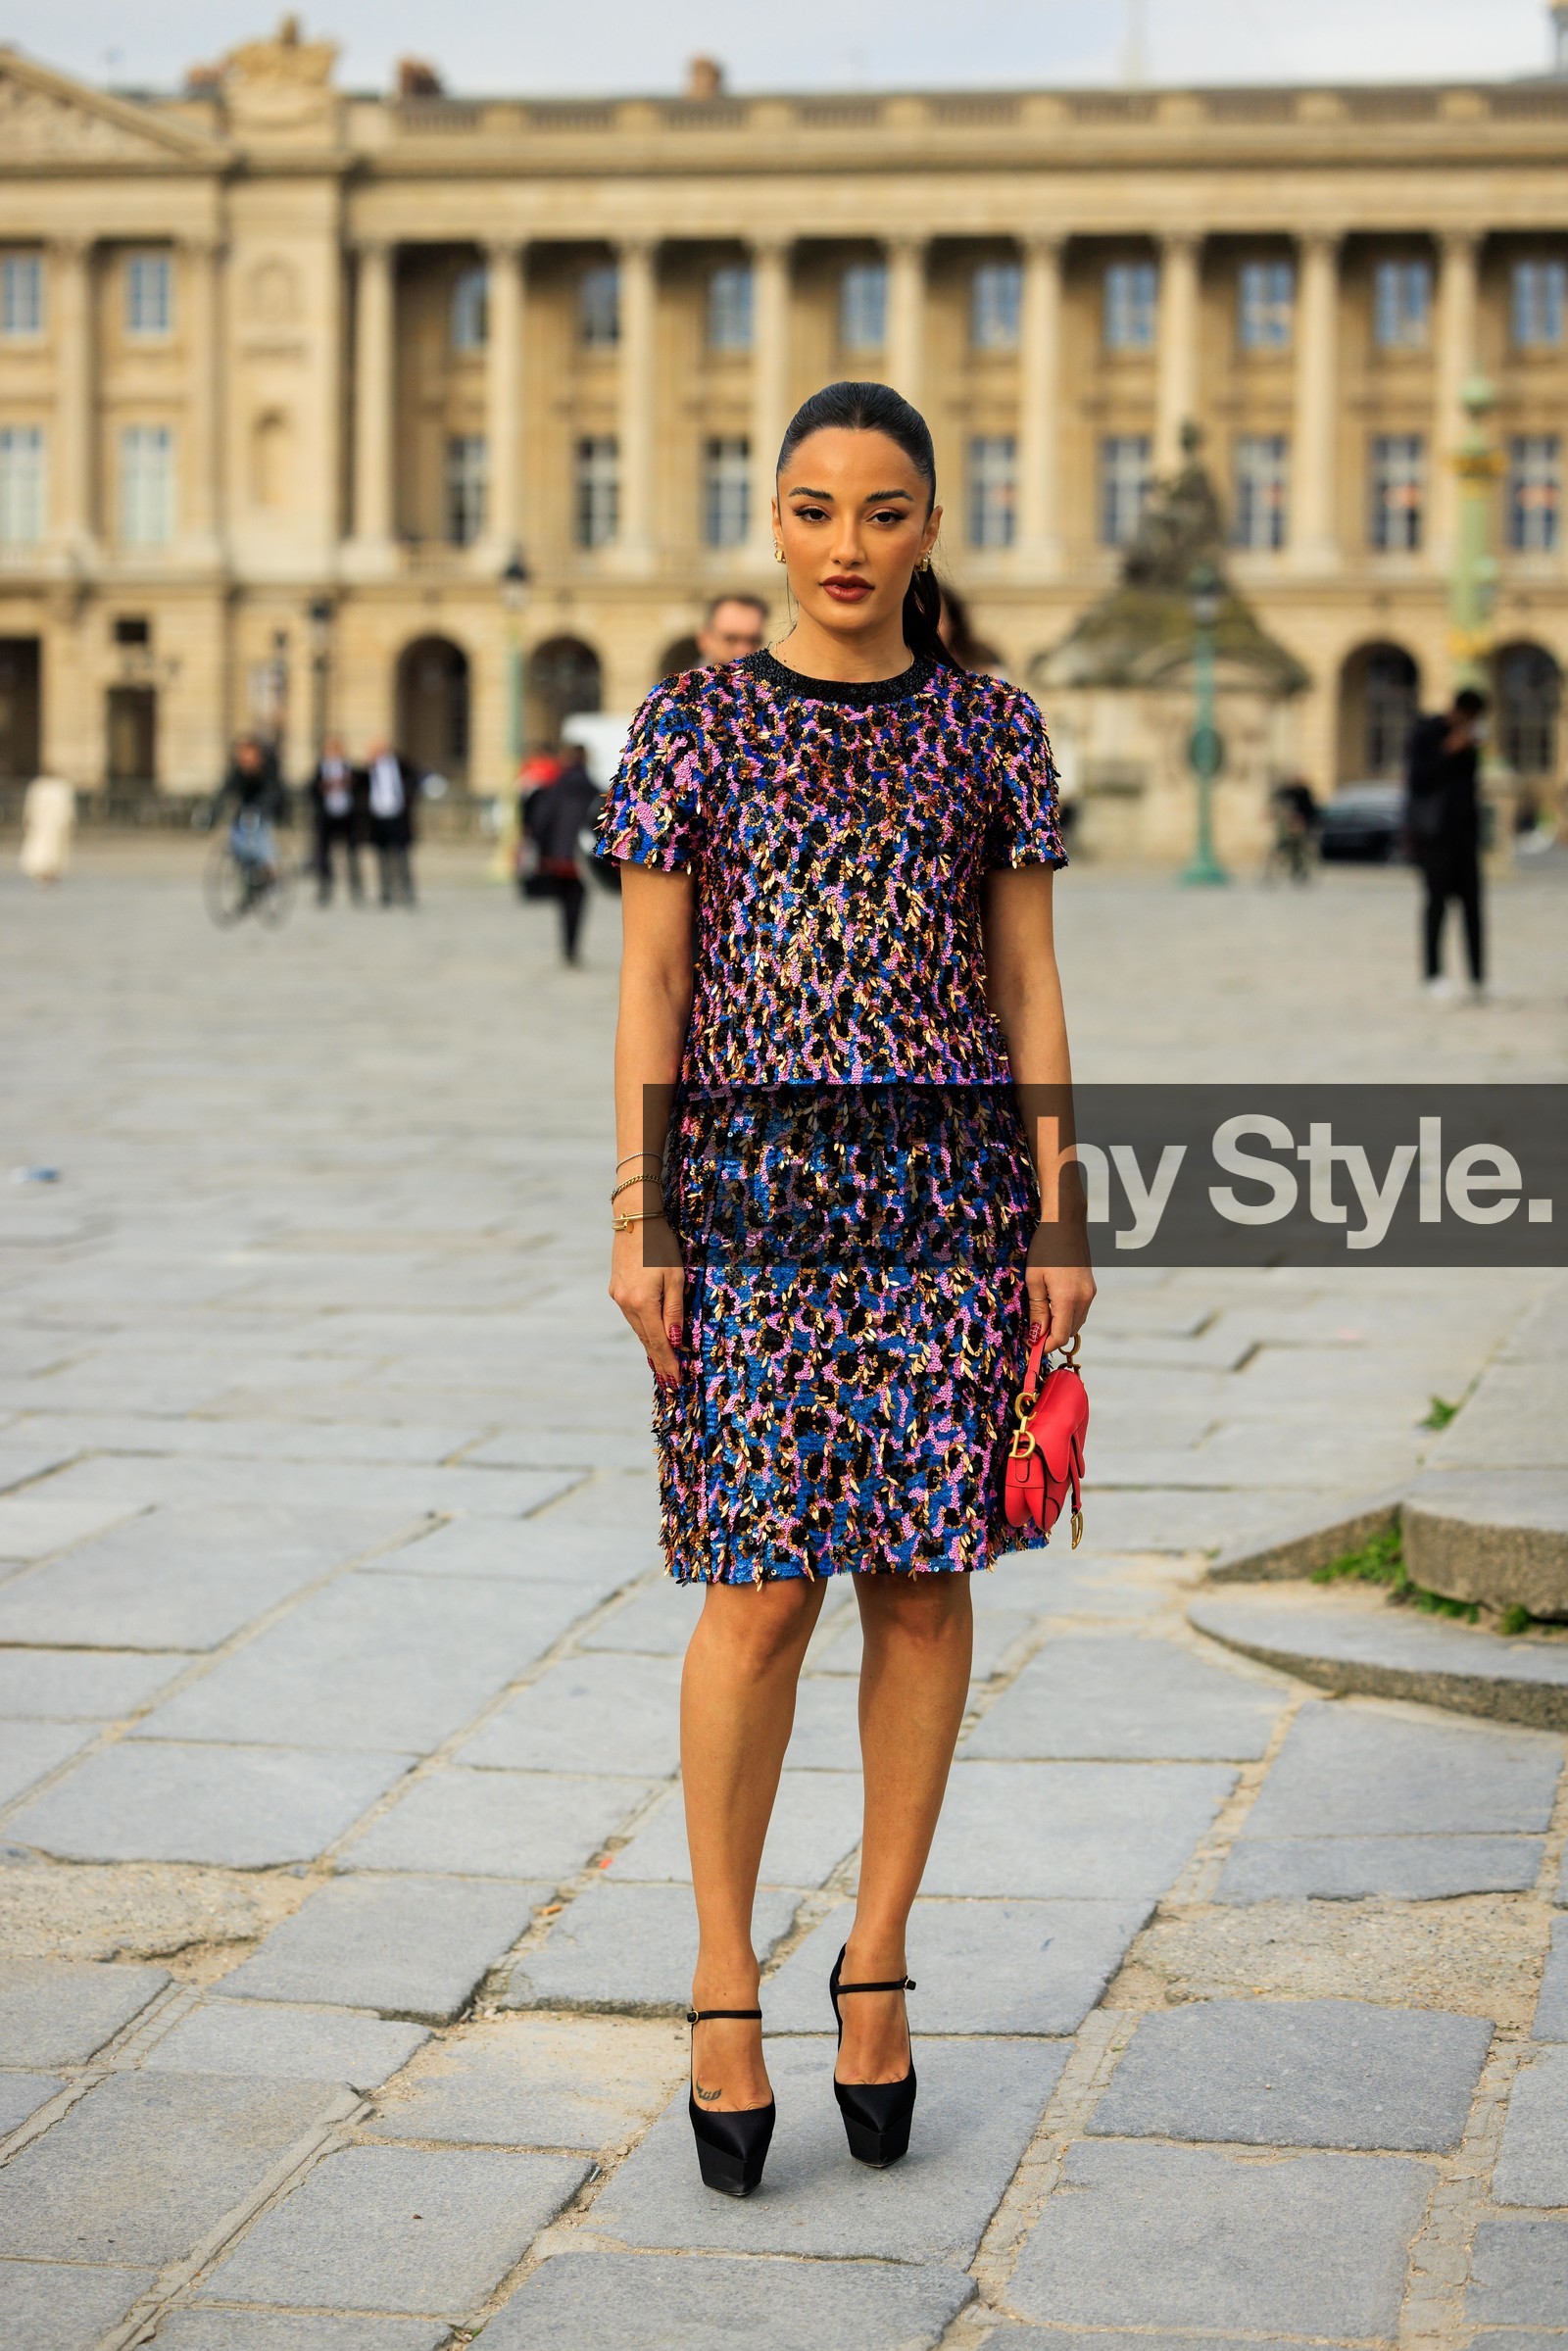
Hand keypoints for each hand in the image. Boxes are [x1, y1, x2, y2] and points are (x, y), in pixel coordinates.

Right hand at [610, 1217, 685, 1386]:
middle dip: (660, 1360)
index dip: (668, 1362)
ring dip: (651, 1346)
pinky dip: (644, 1328)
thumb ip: (674, 1311)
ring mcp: (617, 1297)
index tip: (676, 1381)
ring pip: (638, 1328)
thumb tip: (674, 1341)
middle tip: (671, 1382)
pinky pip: (632, 1316)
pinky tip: (651, 1336)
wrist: (634, 1219)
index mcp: (642, 1303)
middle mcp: (625, 1304)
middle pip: (646, 1339)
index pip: (658, 1341)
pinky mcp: (615, 1289)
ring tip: (663, 1365)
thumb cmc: (661, 1246)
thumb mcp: (675, 1277)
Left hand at [1025, 1246, 1094, 1356]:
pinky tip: (1052, 1308)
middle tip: (1031, 1334)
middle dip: (1051, 1338)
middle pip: (1069, 1332)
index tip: (1031, 1348)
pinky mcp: (1091, 1288)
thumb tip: (1036, 1336)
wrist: (1066, 1224)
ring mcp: (1090, 1294)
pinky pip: (1080, 1311)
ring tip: (1040, 1320)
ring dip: (1059, 1327)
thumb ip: (1038, 1310)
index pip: (1060, 1336)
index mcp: (1068, 1299)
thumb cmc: (1045, 1248)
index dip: (1045, 1346)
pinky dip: (1067, 1316)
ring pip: (1076, 1323)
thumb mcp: (1034, 1280)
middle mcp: (1084, 1299)